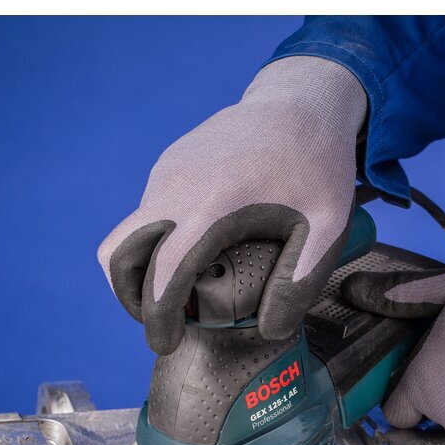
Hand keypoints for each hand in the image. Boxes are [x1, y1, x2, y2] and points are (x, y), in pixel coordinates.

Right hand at [98, 56, 366, 352]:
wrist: (303, 100)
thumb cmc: (317, 164)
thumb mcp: (326, 226)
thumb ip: (298, 281)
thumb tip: (268, 330)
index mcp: (212, 204)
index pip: (163, 271)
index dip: (157, 316)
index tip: (165, 344)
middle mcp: (176, 185)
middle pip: (118, 252)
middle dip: (130, 297)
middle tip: (163, 322)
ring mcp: (168, 171)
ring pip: (130, 231)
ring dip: (144, 269)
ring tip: (184, 293)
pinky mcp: (170, 163)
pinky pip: (149, 211)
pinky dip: (158, 241)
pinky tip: (199, 251)